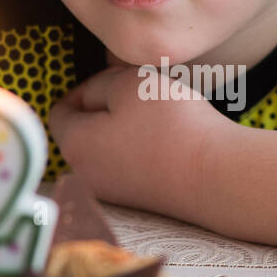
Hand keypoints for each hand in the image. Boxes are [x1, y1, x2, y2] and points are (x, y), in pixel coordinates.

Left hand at [48, 65, 231, 220]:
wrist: (217, 176)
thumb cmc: (171, 126)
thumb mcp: (128, 83)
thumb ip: (100, 83)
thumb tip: (94, 96)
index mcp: (73, 145)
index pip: (60, 110)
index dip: (86, 86)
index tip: (116, 78)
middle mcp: (85, 174)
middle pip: (84, 129)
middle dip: (107, 106)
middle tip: (139, 92)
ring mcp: (113, 191)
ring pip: (109, 145)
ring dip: (126, 126)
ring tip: (157, 114)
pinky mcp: (140, 198)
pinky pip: (130, 162)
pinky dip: (142, 147)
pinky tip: (168, 138)